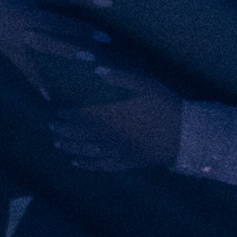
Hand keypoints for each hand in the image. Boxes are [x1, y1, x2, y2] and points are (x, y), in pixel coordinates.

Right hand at [0, 0, 110, 78]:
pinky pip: (23, 66)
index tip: (108, 3)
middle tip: (106, 38)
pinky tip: (49, 95)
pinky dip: (35, 80)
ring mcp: (14, 34)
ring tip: (89, 58)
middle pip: (60, 23)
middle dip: (83, 30)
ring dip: (67, 51)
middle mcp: (24, 15)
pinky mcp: (5, 48)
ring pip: (46, 44)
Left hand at [46, 74, 182, 171]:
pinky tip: (77, 163)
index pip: (80, 116)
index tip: (55, 113)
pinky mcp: (125, 163)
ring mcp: (116, 152)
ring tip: (58, 144)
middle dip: (62, 131)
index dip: (65, 115)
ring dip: (69, 148)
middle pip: (78, 134)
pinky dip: (86, 165)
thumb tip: (97, 70)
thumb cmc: (165, 106)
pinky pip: (100, 166)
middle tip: (51, 128)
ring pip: (85, 152)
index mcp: (111, 115)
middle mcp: (108, 135)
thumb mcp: (145, 84)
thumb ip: (120, 78)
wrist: (184, 135)